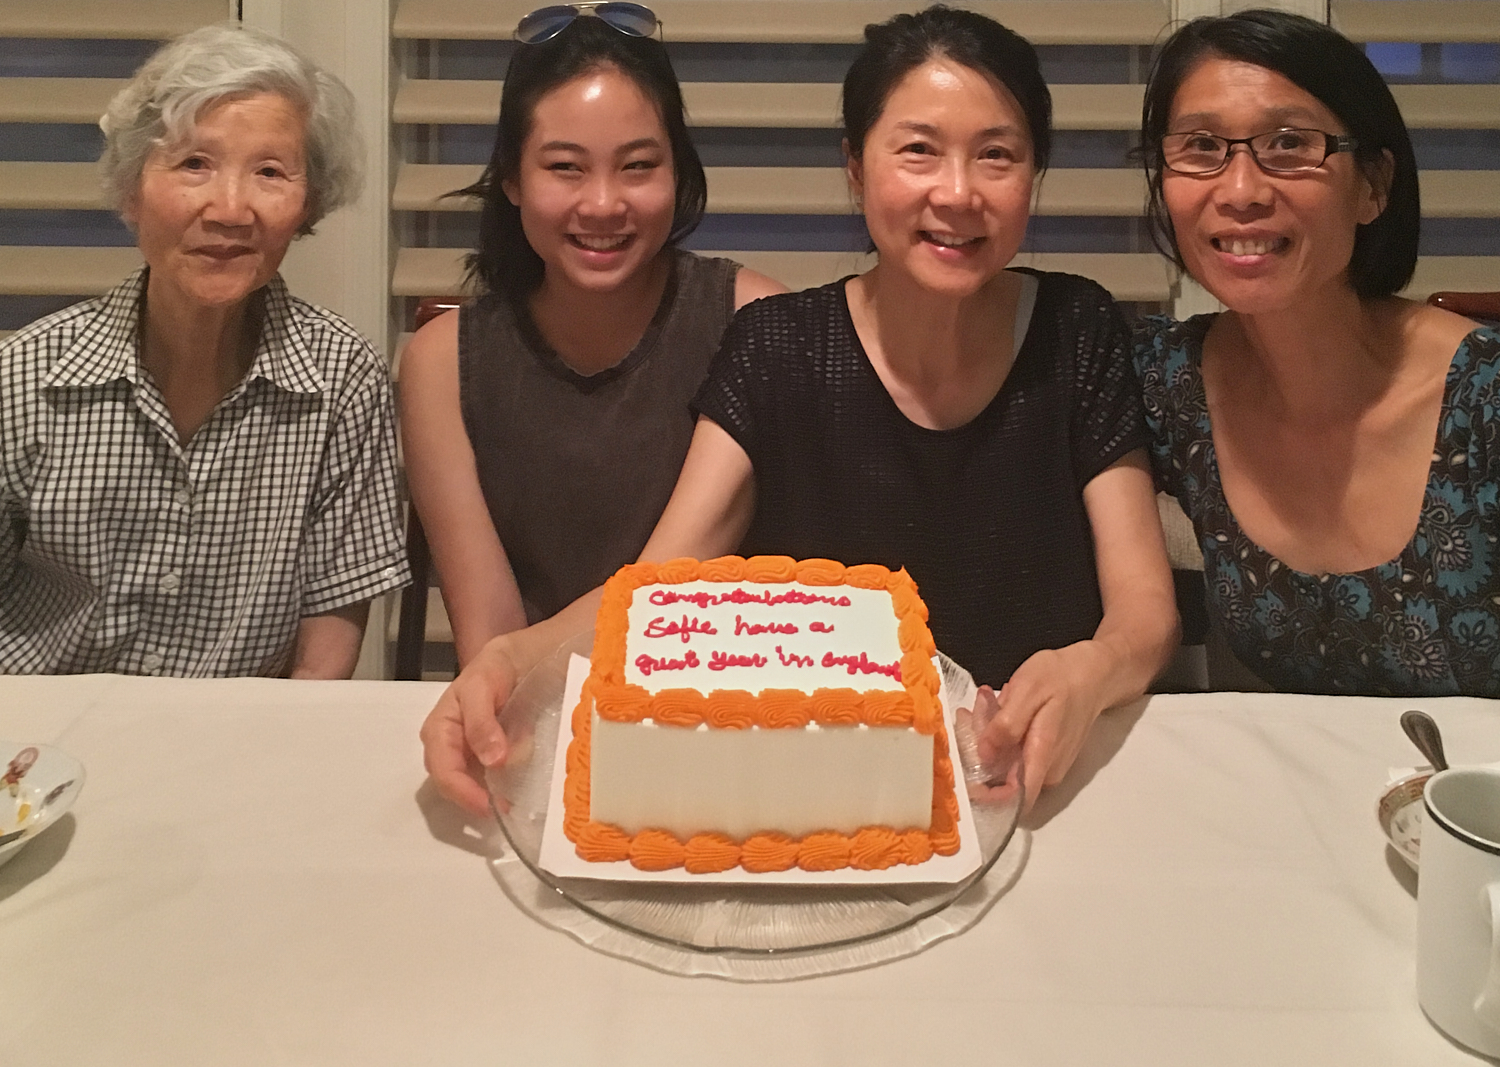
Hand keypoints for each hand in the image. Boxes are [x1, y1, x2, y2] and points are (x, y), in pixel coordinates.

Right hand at [419, 639, 518, 816]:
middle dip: (474, 798)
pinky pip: (491, 778)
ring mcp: (471, 752)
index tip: (488, 805)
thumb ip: (482, 722)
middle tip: (504, 809)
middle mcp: (451, 745)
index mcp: (440, 727)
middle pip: (453, 782)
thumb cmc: (496, 668)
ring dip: (488, 797)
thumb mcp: (484, 684)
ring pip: (471, 784)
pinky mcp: (491, 756)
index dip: (462, 790)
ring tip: (511, 804)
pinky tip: (517, 792)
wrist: (522, 658)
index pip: (443, 769)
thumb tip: (492, 762)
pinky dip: (502, 788)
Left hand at [976, 644, 1106, 812]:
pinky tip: (998, 706)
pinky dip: (999, 732)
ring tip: (988, 702)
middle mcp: (1045, 770)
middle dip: (978, 747)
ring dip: (987, 735)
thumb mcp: (1027, 691)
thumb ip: (1006, 726)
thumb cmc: (1061, 677)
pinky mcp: (1042, 754)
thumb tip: (984, 756)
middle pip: (1000, 777)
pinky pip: (1012, 752)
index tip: (964, 766)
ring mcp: (1045, 764)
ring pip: (1003, 762)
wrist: (1093, 672)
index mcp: (1042, 757)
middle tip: (973, 712)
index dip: (984, 793)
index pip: (1012, 800)